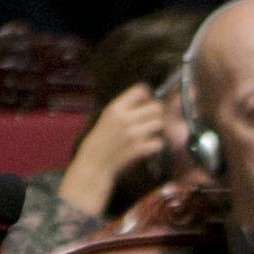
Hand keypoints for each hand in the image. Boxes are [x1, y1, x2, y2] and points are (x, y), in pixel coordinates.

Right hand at [58, 83, 167, 215]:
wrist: (94, 163)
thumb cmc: (101, 140)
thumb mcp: (107, 117)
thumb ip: (125, 106)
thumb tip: (147, 94)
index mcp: (115, 108)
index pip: (141, 90)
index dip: (147, 95)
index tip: (146, 102)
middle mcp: (125, 118)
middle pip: (156, 106)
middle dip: (156, 112)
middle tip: (149, 119)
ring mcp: (133, 134)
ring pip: (159, 123)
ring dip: (156, 128)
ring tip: (147, 133)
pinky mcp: (139, 150)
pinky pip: (158, 142)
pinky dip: (155, 144)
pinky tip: (148, 146)